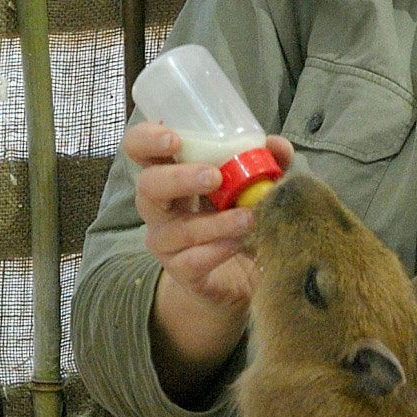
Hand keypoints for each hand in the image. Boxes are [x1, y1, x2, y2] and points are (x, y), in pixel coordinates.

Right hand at [124, 121, 294, 308]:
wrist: (240, 276)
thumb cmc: (236, 218)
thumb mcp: (252, 185)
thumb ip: (265, 163)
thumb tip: (277, 145)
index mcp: (169, 174)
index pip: (139, 149)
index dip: (147, 139)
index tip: (174, 139)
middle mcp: (159, 206)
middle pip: (148, 186)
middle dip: (179, 178)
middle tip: (214, 176)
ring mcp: (166, 241)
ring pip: (176, 229)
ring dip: (214, 222)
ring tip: (247, 217)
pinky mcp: (181, 271)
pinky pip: (191, 261)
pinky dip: (216, 250)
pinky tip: (237, 244)